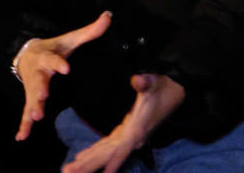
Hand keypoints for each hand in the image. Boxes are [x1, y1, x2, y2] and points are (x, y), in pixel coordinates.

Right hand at [14, 11, 111, 140]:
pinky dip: (23, 125)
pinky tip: (21, 137)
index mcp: (48, 57)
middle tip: (42, 96)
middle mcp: (38, 73)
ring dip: (33, 108)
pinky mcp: (30, 98)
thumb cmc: (53, 49)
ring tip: (36, 117)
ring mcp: (32, 87)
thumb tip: (109, 15)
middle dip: (40, 89)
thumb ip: (90, 31)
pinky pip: (26, 113)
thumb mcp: (69, 39)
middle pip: (38, 81)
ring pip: (31, 98)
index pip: (54, 60)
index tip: (66, 68)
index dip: (59, 64)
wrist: (27, 54)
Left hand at [63, 73, 185, 172]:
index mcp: (137, 129)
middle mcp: (132, 137)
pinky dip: (95, 153)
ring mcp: (129, 137)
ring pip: (105, 153)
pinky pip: (108, 147)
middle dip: (88, 165)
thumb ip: (145, 82)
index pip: (122, 149)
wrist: (177, 92)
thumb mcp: (154, 82)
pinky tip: (81, 158)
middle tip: (66, 172)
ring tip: (68, 170)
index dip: (112, 162)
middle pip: (108, 155)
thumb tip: (136, 80)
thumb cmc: (164, 88)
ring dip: (87, 163)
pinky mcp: (127, 133)